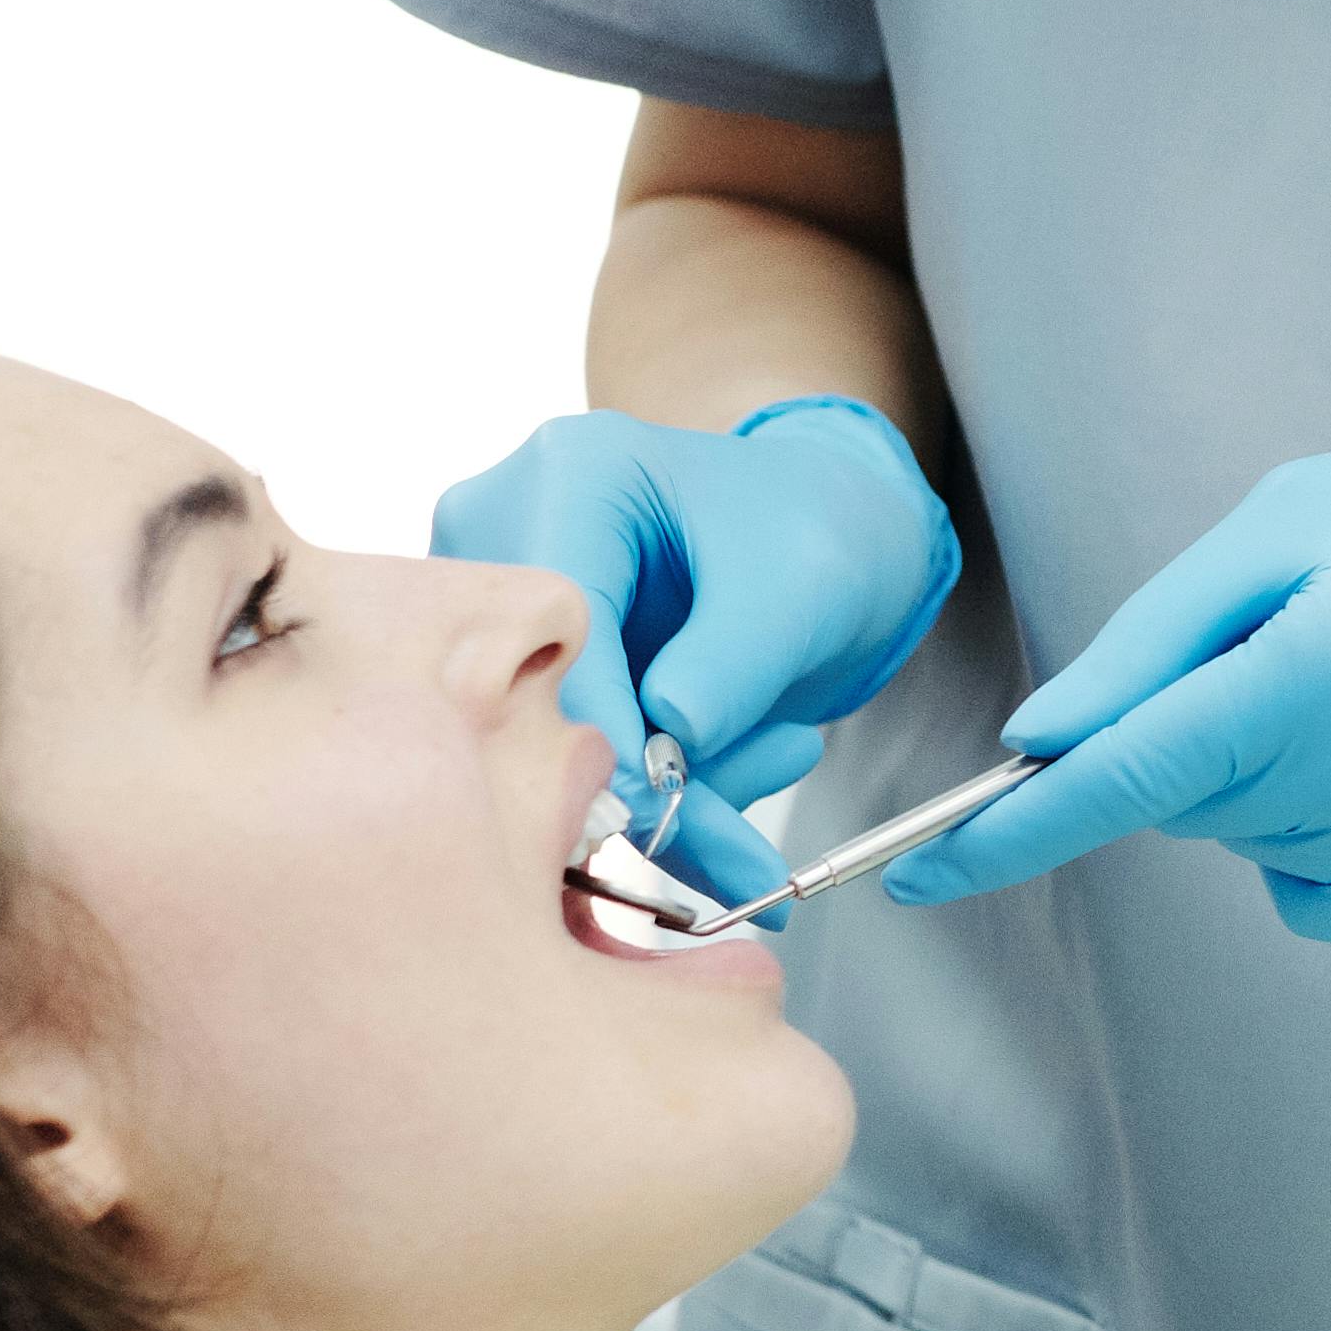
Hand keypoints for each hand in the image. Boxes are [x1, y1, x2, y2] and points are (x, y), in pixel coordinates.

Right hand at [431, 398, 961, 869]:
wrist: (823, 534)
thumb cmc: (816, 531)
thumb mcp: (802, 590)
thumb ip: (734, 663)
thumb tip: (669, 739)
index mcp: (574, 475)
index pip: (552, 615)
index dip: (598, 720)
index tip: (659, 804)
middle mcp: (511, 531)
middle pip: (536, 690)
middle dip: (645, 782)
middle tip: (749, 855)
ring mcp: (508, 609)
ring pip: (559, 745)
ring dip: (675, 796)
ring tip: (787, 761)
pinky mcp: (528, 676)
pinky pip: (579, 762)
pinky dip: (668, 796)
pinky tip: (756, 779)